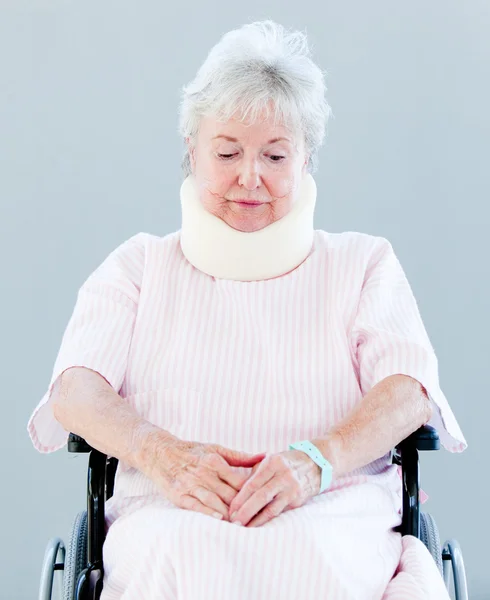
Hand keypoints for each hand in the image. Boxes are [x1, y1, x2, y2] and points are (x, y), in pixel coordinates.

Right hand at [146, 438, 265, 520]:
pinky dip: (208, 513)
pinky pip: (196, 506)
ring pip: (215, 501)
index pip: (240, 481)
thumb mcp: (216, 449)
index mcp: (215, 461)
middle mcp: (204, 473)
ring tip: (242, 524)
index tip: (264, 502)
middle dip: (244, 508)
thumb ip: (240, 456)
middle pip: (230, 494)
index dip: (253, 493)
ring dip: (229, 514)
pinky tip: (218, 519)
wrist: (161, 454)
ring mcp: (191, 485)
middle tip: (258, 519)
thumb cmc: (193, 452)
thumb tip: (264, 456)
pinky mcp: (180, 496)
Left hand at [228, 449, 321, 527]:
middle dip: (245, 511)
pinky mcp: (298, 500)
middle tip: (233, 522)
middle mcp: (283, 475)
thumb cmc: (286, 462)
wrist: (316, 463)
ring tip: (243, 528)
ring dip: (255, 520)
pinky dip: (267, 520)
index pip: (253, 483)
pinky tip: (258, 525)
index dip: (240, 498)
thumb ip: (256, 474)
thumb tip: (238, 493)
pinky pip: (279, 512)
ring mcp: (292, 488)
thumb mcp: (271, 460)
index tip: (230, 509)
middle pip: (260, 496)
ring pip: (271, 508)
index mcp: (273, 462)